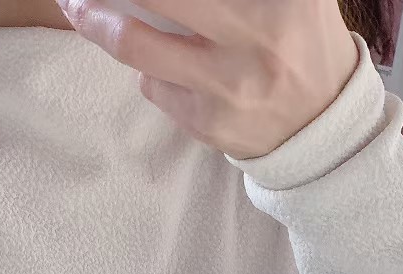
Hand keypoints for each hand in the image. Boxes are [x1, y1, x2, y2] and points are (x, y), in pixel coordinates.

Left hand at [54, 0, 361, 157]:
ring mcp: (226, 87)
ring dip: (100, 23)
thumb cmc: (301, 44)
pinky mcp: (206, 124)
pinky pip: (154, 85)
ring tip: (80, 8)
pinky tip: (167, 65)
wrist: (322, 131)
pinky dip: (150, 68)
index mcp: (284, 0)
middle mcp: (254, 39)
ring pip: (138, 46)